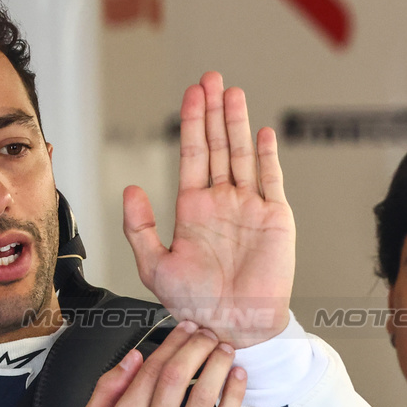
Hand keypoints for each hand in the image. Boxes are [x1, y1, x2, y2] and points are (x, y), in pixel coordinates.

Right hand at [75, 321, 246, 406]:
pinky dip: (234, 396)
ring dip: (219, 365)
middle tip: (209, 333)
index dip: (172, 343)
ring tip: (226, 349)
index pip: (152, 371)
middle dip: (198, 346)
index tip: (184, 329)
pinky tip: (237, 378)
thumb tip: (133, 358)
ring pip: (205, 396)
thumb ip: (106, 390)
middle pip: (180, 376)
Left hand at [123, 72, 295, 347]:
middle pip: (217, 145)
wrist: (230, 327)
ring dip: (237, 123)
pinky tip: (262, 131)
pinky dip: (267, 155)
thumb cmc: (193, 304)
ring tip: (232, 92)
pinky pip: (271, 179)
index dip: (192, 123)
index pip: (192, 154)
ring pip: (242, 154)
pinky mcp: (275, 218)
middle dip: (213, 111)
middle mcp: (221, 202)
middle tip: (210, 78)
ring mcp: (249, 207)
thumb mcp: (153, 266)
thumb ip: (138, 227)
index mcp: (192, 209)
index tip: (191, 93)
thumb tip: (130, 187)